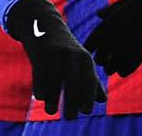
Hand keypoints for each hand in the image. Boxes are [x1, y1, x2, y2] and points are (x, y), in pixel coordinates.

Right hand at [6, 0, 105, 117]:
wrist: (43, 24)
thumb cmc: (65, 49)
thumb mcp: (80, 60)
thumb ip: (91, 80)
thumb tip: (102, 100)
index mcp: (84, 58)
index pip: (88, 80)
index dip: (88, 96)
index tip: (86, 112)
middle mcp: (71, 55)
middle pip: (73, 82)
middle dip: (72, 101)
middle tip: (71, 118)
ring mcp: (54, 53)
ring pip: (55, 80)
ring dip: (53, 98)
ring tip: (51, 112)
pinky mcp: (39, 53)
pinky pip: (40, 73)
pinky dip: (40, 86)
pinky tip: (40, 97)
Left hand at [84, 0, 141, 77]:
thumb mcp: (125, 3)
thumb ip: (110, 11)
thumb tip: (98, 14)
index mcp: (107, 25)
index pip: (89, 44)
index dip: (90, 48)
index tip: (95, 48)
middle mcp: (113, 38)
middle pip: (99, 58)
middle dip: (102, 58)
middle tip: (108, 56)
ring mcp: (126, 49)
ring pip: (109, 68)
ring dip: (112, 66)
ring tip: (117, 61)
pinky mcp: (139, 57)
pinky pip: (124, 71)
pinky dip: (124, 69)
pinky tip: (128, 62)